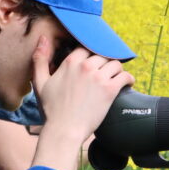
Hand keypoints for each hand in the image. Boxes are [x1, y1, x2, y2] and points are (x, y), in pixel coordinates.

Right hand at [31, 37, 133, 169]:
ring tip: (117, 76)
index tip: (96, 60)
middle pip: (103, 55)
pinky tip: (128, 83)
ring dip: (117, 70)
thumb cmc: (51, 110)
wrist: (64, 131)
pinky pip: (125, 76)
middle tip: (108, 70)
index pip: (87, 48)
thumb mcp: (40, 83)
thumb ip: (40, 59)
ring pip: (115, 64)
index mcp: (71, 62)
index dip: (93, 53)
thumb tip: (43, 38)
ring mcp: (99, 77)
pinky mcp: (109, 90)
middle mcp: (86, 66)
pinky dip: (128, 79)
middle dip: (105, 62)